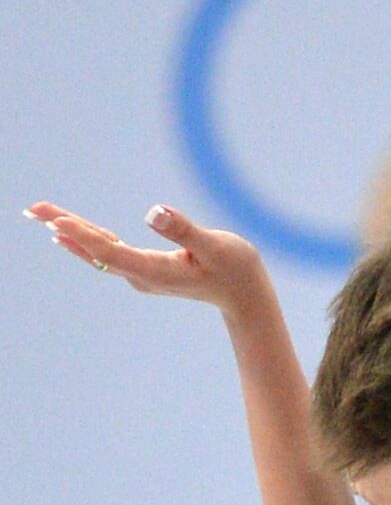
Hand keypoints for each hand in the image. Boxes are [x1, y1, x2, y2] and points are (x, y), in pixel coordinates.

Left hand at [26, 202, 267, 316]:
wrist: (245, 296)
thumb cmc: (236, 269)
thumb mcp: (215, 246)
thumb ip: (184, 230)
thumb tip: (154, 212)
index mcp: (154, 271)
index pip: (109, 250)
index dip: (82, 233)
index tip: (54, 219)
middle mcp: (141, 276)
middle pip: (94, 250)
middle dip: (63, 227)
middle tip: (31, 208)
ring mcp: (142, 275)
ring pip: (98, 251)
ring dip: (71, 232)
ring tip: (42, 215)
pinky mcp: (146, 271)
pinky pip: (108, 253)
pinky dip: (88, 239)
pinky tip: (72, 233)